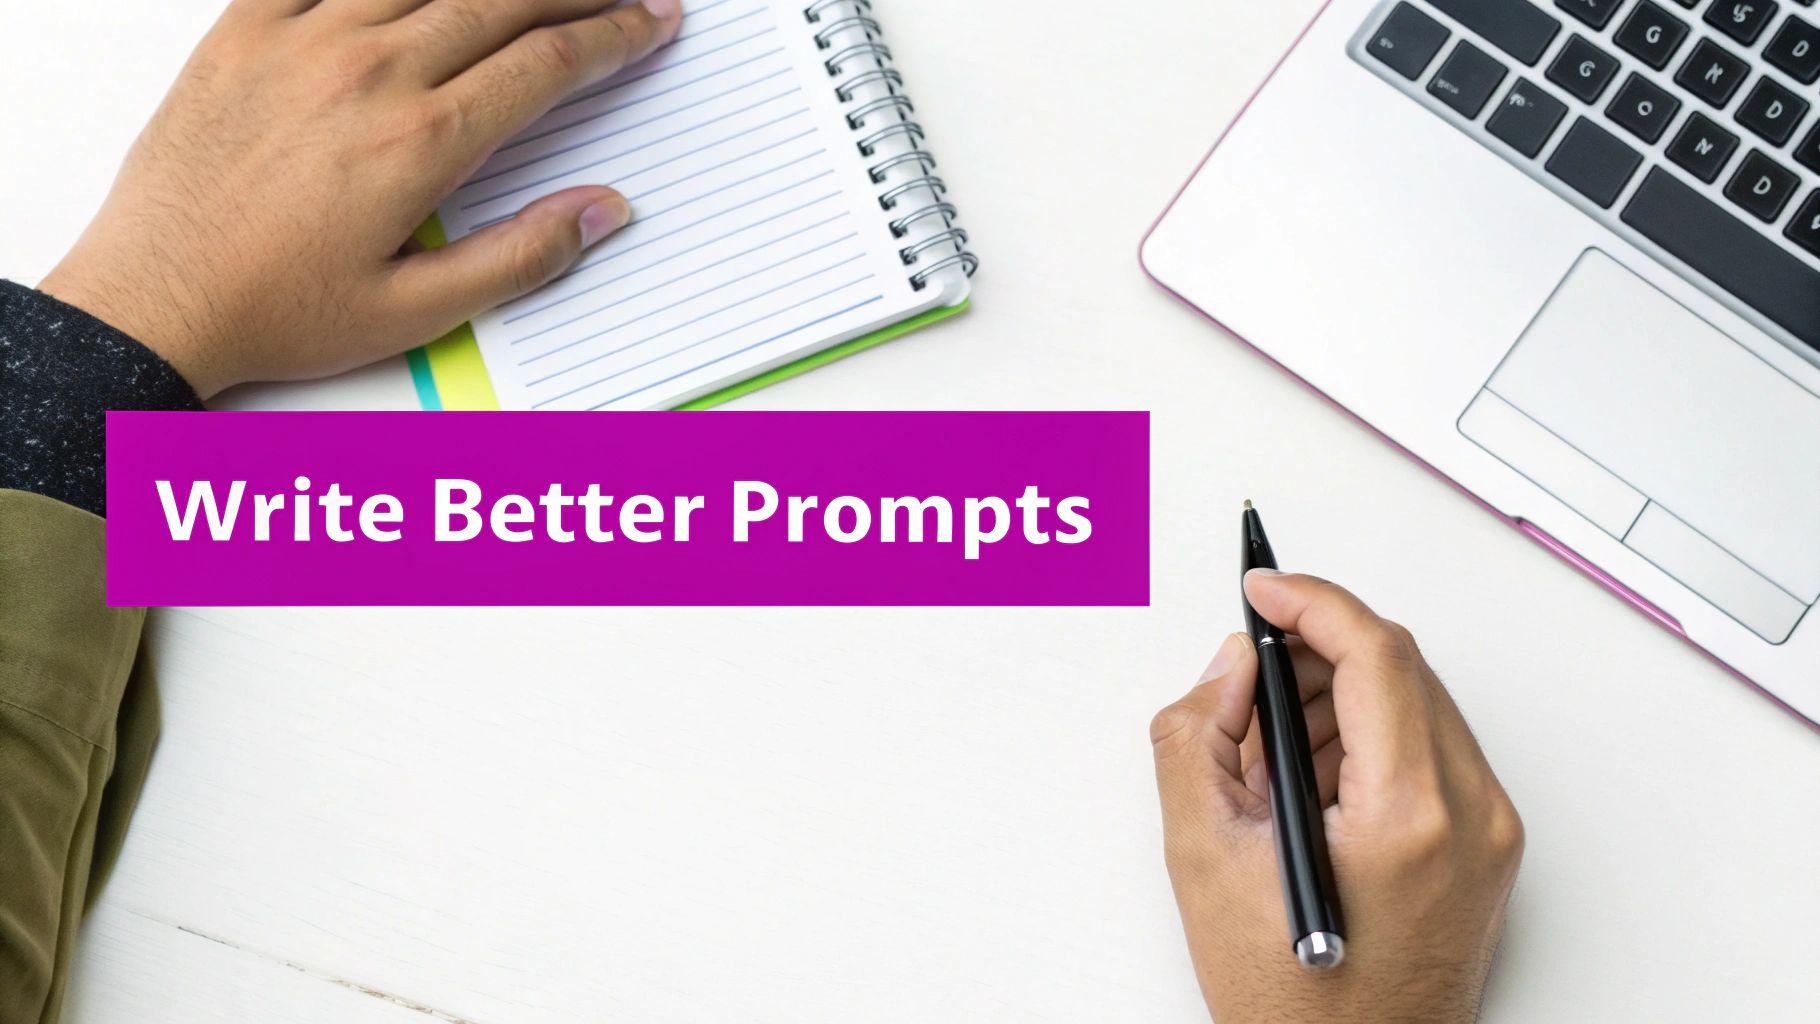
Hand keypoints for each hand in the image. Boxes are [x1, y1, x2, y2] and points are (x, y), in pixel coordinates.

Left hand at [39, 0, 682, 397]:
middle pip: (502, 0)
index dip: (615, 36)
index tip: (653, 22)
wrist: (156, 295)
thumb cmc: (279, 309)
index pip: (548, 63)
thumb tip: (605, 209)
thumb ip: (523, 255)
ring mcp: (303, 39)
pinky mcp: (245, 28)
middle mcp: (370, 72)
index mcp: (422, 141)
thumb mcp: (419, 312)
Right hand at [1151, 571, 1523, 1022]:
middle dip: (1317, 652)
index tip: (1264, 589)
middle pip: (1402, 668)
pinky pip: (1433, 750)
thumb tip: (1232, 667)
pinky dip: (1370, 738)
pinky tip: (1312, 782)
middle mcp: (1472, 817)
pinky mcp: (1490, 849)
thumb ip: (1198, 735)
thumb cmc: (1291, 1001)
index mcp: (1409, 815)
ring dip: (1341, 696)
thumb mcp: (1203, 856)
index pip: (1375, 653)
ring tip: (1271, 751)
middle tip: (1251, 677)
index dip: (1310, 602)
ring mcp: (1492, 835)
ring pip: (1419, 702)